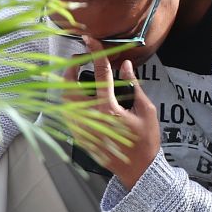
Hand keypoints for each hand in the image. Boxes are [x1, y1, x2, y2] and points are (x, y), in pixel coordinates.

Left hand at [64, 52, 157, 188]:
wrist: (139, 171)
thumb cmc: (146, 141)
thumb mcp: (146, 111)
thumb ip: (134, 87)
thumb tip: (125, 66)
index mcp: (108, 109)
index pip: (100, 74)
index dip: (96, 53)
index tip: (91, 40)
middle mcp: (90, 118)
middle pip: (71, 86)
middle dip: (71, 68)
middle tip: (79, 59)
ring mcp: (82, 129)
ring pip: (65, 101)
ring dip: (68, 85)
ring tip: (76, 77)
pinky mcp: (80, 137)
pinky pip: (68, 115)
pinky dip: (70, 103)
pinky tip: (78, 98)